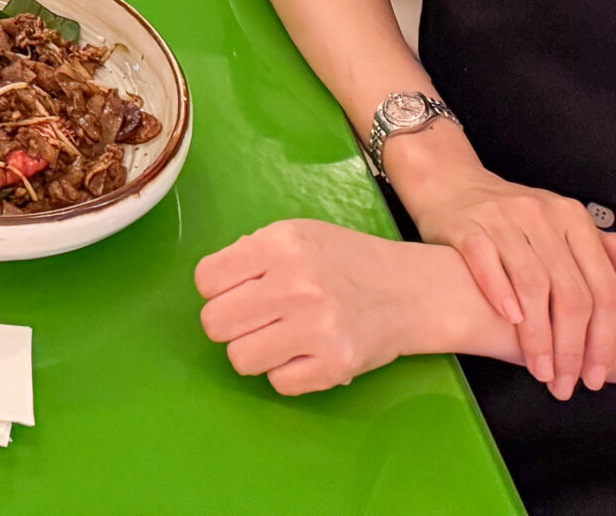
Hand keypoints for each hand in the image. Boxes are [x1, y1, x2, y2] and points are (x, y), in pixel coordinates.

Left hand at [195, 220, 447, 393]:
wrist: (409, 290)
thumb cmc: (346, 260)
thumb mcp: (299, 233)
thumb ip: (253, 251)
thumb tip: (213, 281)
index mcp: (280, 245)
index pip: (206, 279)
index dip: (215, 289)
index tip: (234, 292)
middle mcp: (295, 285)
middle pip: (214, 322)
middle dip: (228, 324)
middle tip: (253, 320)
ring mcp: (316, 328)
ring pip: (239, 358)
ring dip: (254, 352)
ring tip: (278, 338)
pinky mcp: (334, 365)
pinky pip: (278, 383)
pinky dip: (286, 372)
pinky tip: (305, 353)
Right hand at [394, 143, 615, 396]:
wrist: (452, 182)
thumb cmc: (515, 217)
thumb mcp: (566, 225)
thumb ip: (607, 253)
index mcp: (574, 218)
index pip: (604, 288)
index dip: (605, 338)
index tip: (597, 376)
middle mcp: (543, 215)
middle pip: (571, 293)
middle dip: (572, 347)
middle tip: (565, 383)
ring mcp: (503, 218)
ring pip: (532, 284)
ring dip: (539, 336)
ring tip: (540, 370)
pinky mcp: (466, 225)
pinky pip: (486, 262)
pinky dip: (500, 293)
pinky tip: (509, 321)